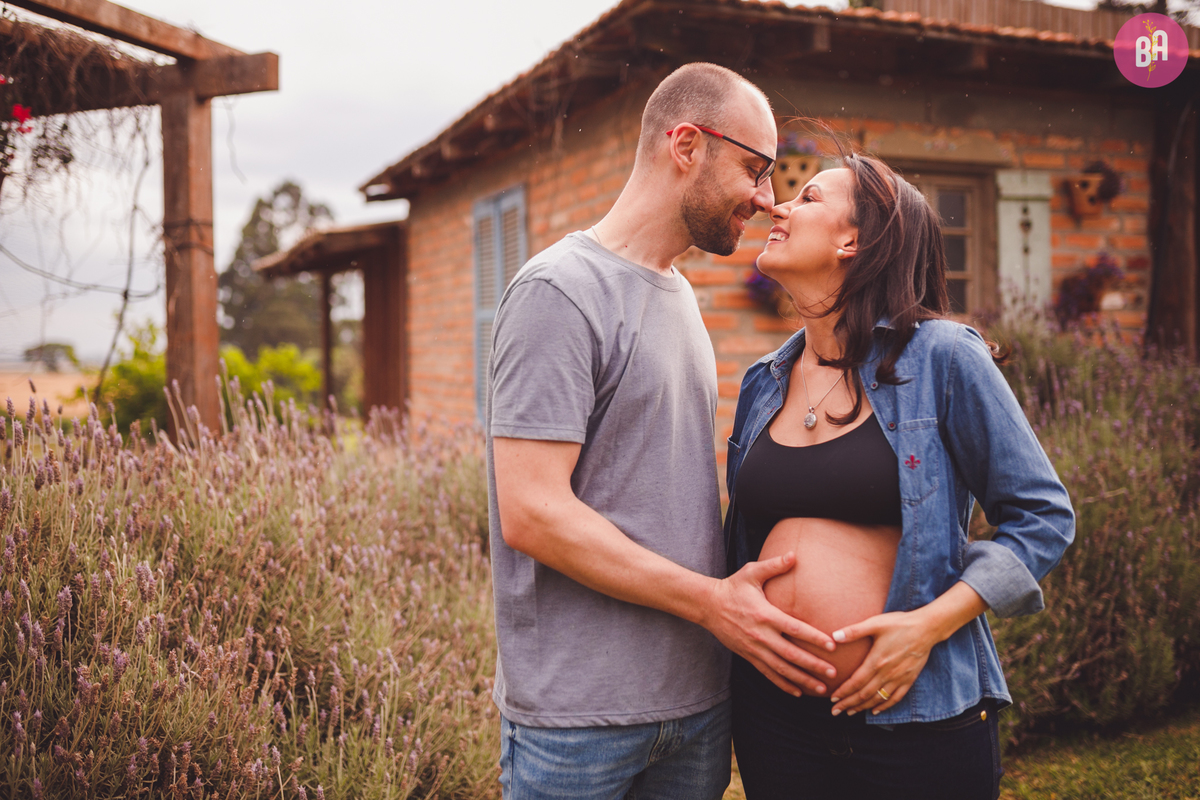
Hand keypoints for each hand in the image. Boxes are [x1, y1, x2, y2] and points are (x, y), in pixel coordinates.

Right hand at [702, 552, 837, 696]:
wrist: (708, 606)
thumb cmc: (733, 587)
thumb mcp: (751, 573)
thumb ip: (774, 566)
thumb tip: (794, 555)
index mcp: (765, 615)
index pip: (794, 629)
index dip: (814, 638)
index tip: (832, 645)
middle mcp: (761, 635)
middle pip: (791, 655)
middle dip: (813, 665)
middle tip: (833, 673)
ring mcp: (754, 649)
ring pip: (781, 669)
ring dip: (803, 680)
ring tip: (821, 688)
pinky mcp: (749, 656)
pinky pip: (768, 674)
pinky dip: (783, 684)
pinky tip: (798, 692)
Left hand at [827, 610, 936, 715]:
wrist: (927, 628)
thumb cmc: (899, 624)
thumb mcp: (875, 623)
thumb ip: (854, 631)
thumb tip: (834, 636)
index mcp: (876, 661)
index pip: (856, 682)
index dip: (843, 692)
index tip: (833, 698)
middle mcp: (887, 674)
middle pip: (864, 694)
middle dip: (848, 704)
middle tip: (835, 711)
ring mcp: (899, 678)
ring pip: (878, 698)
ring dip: (863, 707)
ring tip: (850, 712)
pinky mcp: (909, 680)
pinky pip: (895, 698)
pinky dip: (884, 706)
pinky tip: (875, 710)